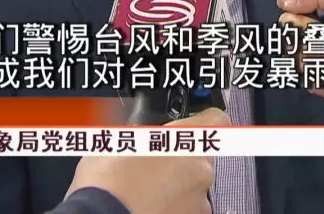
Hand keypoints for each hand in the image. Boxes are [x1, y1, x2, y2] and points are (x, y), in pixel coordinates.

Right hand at [65, 107, 229, 213]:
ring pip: (193, 185)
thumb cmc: (107, 186)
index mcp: (186, 140)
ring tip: (145, 191)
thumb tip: (140, 133)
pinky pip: (188, 207)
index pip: (216, 118)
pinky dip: (174, 207)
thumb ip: (142, 133)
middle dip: (178, 160)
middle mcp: (200, 170)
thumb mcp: (117, 142)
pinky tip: (150, 205)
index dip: (203, 120)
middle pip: (199, 156)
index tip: (193, 123)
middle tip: (150, 166)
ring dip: (176, 185)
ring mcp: (199, 200)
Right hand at [277, 0, 323, 107]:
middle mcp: (312, 34)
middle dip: (303, 26)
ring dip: (310, 45)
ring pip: (288, 45)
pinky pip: (296, 65)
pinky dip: (312, 62)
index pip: (289, 4)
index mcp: (320, 15)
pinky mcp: (309, 75)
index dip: (289, 4)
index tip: (295, 6)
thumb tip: (287, 1)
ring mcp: (310, 55)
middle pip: (285, 24)